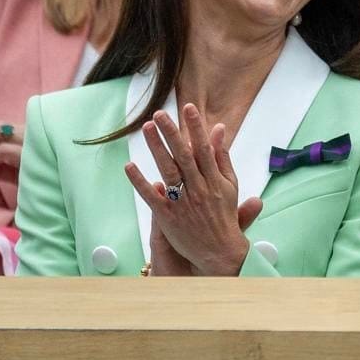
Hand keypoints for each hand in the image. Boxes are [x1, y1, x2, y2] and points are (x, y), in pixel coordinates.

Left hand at [124, 105, 261, 276]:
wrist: (220, 250)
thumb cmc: (224, 215)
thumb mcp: (230, 183)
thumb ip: (222, 156)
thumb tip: (220, 129)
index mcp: (214, 179)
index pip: (204, 148)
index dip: (196, 127)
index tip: (188, 109)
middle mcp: (199, 188)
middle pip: (183, 155)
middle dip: (172, 133)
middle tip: (159, 114)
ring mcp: (182, 202)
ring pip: (168, 170)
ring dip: (156, 149)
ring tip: (146, 129)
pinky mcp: (168, 216)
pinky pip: (152, 196)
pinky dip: (140, 181)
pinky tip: (129, 166)